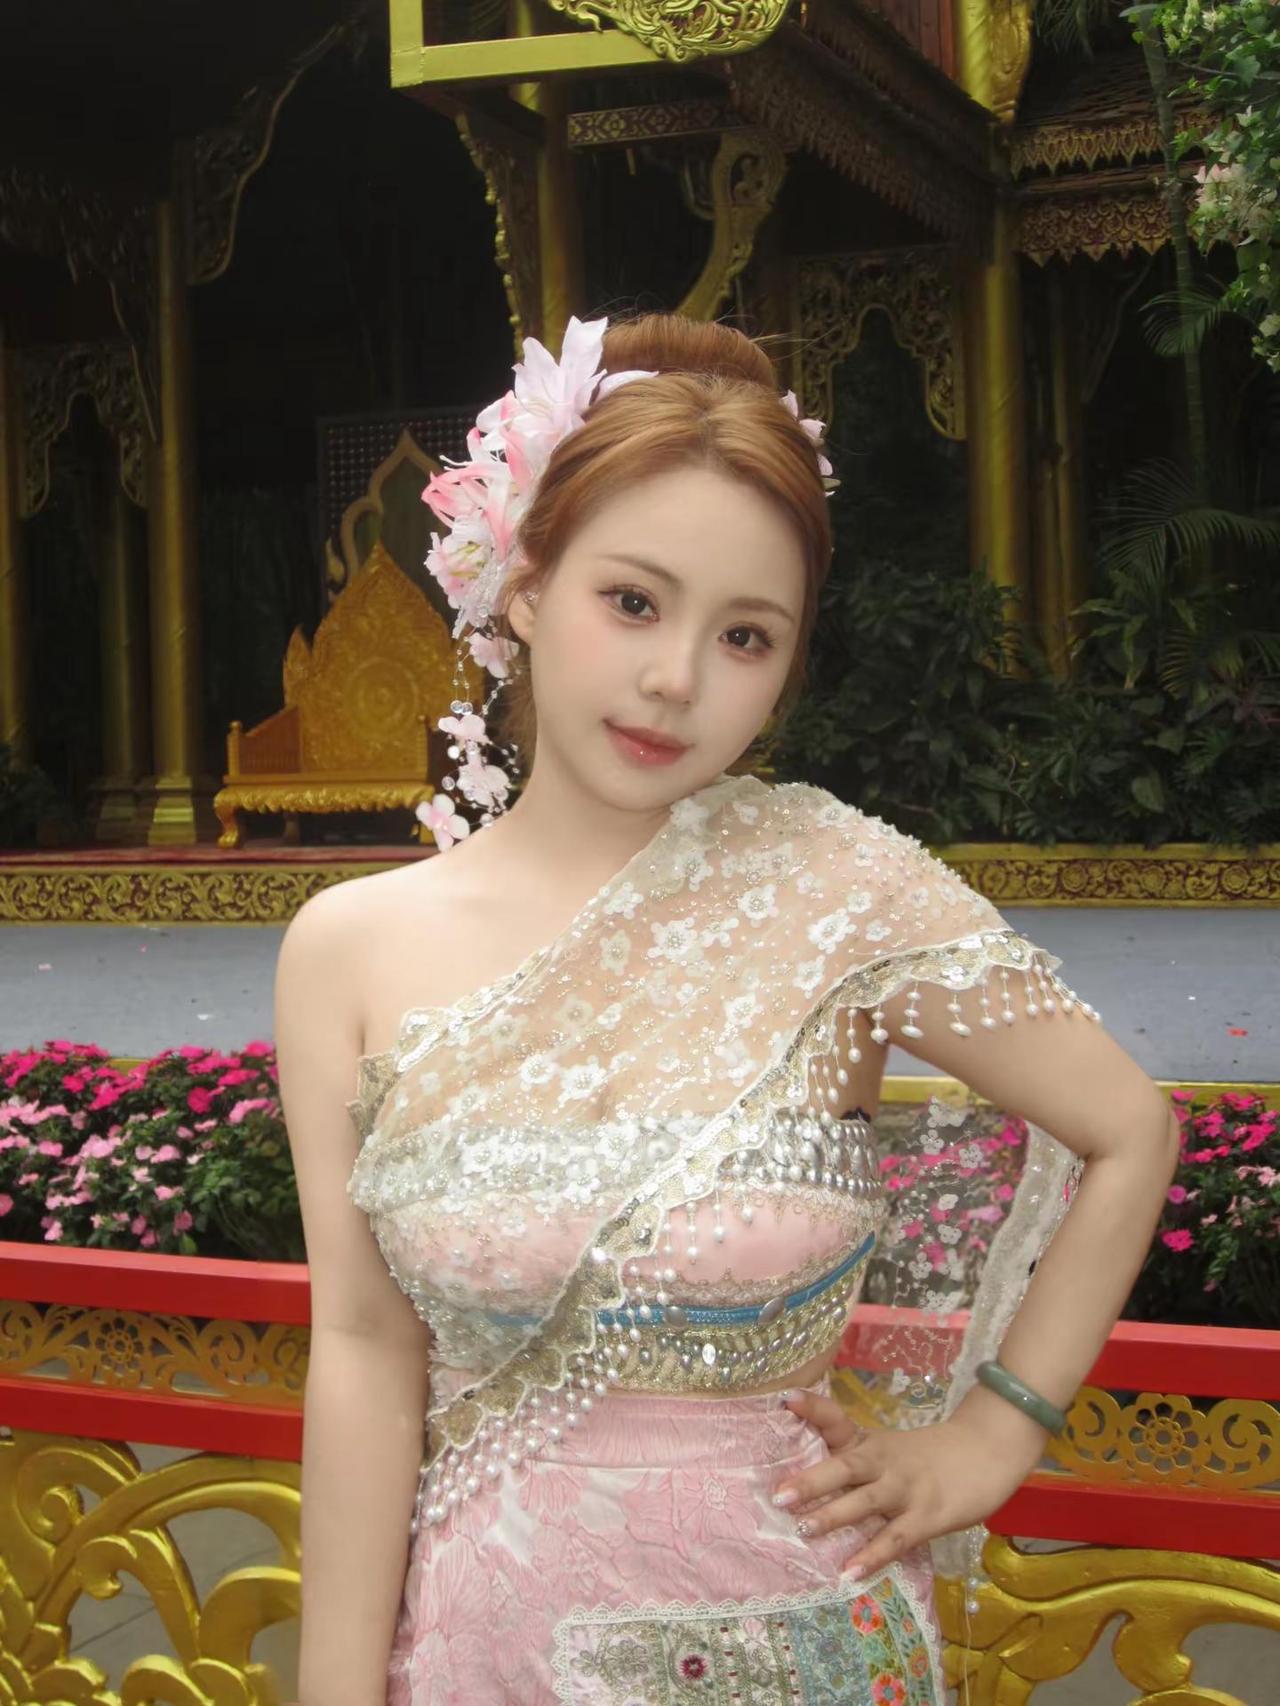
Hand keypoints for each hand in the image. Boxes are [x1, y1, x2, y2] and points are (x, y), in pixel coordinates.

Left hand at [772, 1388, 1043, 1577]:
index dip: (813, 1409)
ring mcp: (906, 1489)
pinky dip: (872, 1555)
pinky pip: (895, 1538)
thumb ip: (854, 1460)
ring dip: (834, 1514)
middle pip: (845, 1466)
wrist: (988, 1450)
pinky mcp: (928, 1516)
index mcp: (871, 1443)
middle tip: (778, 1495)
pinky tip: (849, 1572)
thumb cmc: (931, 1456)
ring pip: (866, 1502)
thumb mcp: (889, 1449)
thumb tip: (810, 1480)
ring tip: (803, 1529)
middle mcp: (884, 1462)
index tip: (785, 1399)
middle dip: (811, 1480)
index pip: (838, 1420)